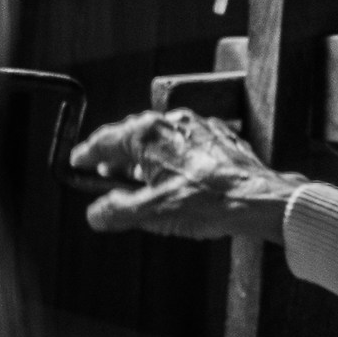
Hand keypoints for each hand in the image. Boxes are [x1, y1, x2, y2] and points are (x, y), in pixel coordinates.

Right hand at [69, 107, 302, 241]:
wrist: (260, 199)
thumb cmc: (208, 202)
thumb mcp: (152, 213)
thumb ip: (116, 212)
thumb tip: (96, 214)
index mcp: (147, 134)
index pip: (104, 140)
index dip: (87, 155)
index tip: (78, 163)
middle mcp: (171, 122)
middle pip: (132, 138)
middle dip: (117, 158)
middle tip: (107, 175)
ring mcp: (198, 128)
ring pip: (161, 141)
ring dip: (147, 161)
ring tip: (142, 183)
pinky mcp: (221, 138)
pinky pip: (187, 147)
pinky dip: (175, 161)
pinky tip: (178, 182)